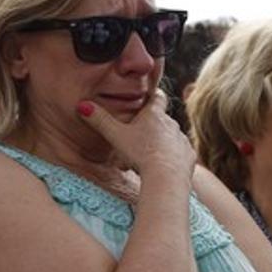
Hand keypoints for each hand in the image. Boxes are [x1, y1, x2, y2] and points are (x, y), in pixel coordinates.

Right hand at [77, 89, 194, 179]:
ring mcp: (182, 140)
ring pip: (171, 138)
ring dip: (162, 143)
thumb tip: (82, 105)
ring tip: (147, 155)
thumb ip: (99, 120)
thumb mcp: (115, 135)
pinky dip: (171, 158)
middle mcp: (172, 124)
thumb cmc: (140, 153)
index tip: (149, 95)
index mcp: (155, 115)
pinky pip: (180, 154)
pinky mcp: (189, 157)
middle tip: (139, 134)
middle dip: (152, 125)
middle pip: (163, 120)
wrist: (166, 176)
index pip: (157, 97)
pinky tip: (162, 166)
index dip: (153, 95)